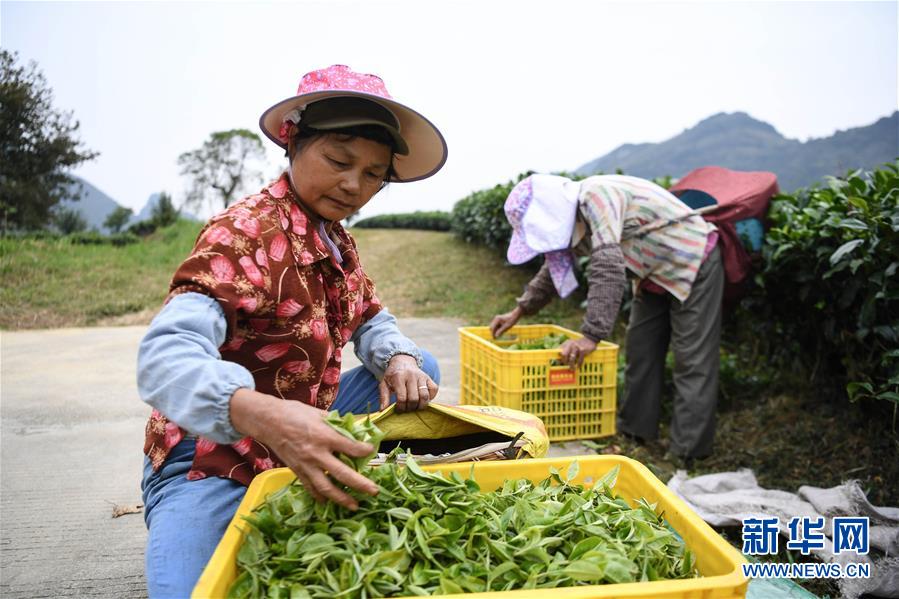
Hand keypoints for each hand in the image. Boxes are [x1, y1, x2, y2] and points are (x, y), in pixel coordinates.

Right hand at [229, 389, 377, 509]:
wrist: (268, 421)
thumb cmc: (295, 413)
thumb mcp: (319, 413)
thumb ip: (337, 424)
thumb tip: (355, 429)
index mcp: (324, 436)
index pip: (351, 447)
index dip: (365, 450)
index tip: (372, 450)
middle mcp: (316, 453)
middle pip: (342, 474)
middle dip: (360, 484)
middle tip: (374, 492)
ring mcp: (306, 465)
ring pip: (326, 487)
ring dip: (341, 498)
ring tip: (354, 506)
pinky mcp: (297, 471)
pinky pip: (310, 487)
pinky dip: (319, 496)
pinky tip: (327, 502)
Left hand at [378, 354, 437, 411]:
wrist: (402, 362)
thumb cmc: (392, 376)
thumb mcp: (384, 384)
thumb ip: (383, 397)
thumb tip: (383, 411)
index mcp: (398, 377)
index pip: (402, 397)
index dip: (400, 407)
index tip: (398, 409)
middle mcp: (411, 375)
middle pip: (414, 398)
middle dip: (410, 408)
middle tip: (406, 409)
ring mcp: (421, 376)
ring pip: (425, 396)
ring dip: (420, 405)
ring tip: (414, 406)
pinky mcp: (429, 377)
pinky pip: (434, 390)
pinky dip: (430, 397)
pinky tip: (422, 399)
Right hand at [489, 306, 522, 337]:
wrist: (515, 315)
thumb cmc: (511, 320)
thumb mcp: (506, 327)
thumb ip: (501, 331)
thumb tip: (496, 336)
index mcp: (497, 320)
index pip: (492, 328)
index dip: (493, 334)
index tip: (494, 338)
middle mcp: (496, 319)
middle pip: (492, 327)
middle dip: (494, 332)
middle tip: (497, 338)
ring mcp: (497, 319)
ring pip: (494, 327)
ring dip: (496, 331)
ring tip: (502, 332)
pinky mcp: (499, 320)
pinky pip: (497, 326)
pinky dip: (498, 329)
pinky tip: (503, 330)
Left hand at [559, 337, 597, 368]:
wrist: (589, 339)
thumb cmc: (578, 344)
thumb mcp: (570, 344)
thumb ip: (565, 349)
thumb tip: (560, 359)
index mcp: (566, 343)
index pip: (559, 350)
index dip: (559, 357)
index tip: (560, 362)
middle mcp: (570, 344)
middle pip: (564, 355)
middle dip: (565, 361)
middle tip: (567, 365)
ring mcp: (576, 347)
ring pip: (571, 358)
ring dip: (572, 365)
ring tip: (572, 368)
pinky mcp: (582, 350)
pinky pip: (579, 360)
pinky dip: (579, 364)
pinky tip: (578, 366)